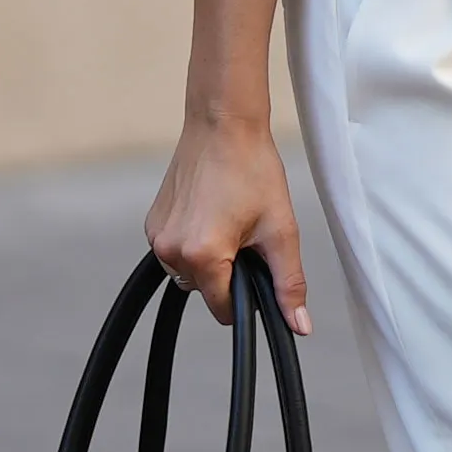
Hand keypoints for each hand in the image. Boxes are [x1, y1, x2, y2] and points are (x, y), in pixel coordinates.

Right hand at [147, 113, 311, 333]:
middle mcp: (171, 250)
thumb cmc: (252, 170)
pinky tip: (210, 214)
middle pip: (206, 292)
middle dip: (228, 274)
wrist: (223, 126)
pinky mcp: (152, 224)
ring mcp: (157, 237)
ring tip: (227, 222)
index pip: (224, 310)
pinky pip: (176, 253)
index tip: (256, 266)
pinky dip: (194, 245)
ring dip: (210, 261)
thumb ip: (288, 284)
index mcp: (203, 255)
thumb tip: (299, 325)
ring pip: (191, 274)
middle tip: (244, 235)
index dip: (246, 295)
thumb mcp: (280, 231)